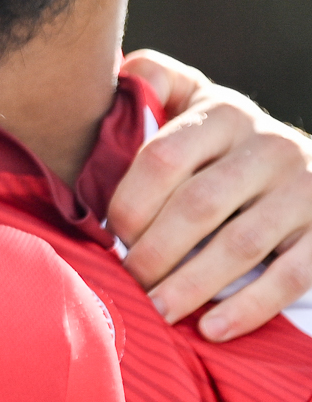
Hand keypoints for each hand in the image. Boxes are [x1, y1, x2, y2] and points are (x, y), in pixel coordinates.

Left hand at [109, 49, 311, 340]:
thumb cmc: (226, 138)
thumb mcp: (194, 97)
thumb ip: (153, 81)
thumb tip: (110, 74)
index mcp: (222, 113)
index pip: (162, 158)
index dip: (129, 202)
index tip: (108, 234)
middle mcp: (268, 147)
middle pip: (197, 206)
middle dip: (154, 251)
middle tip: (128, 280)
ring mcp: (303, 191)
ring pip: (239, 245)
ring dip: (192, 284)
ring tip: (158, 309)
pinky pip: (289, 277)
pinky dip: (247, 307)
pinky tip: (211, 328)